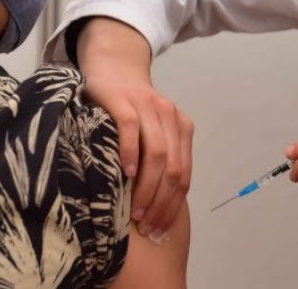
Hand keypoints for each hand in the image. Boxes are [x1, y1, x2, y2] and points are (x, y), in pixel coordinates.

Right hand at [77, 17, 193, 238]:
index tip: (161, 229)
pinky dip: (130, 154)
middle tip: (146, 226)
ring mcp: (148, 107)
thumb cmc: (130, 111)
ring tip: (135, 211)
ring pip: (157, 153)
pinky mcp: (123, 101)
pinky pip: (131, 130)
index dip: (174, 206)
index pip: (185, 175)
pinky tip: (125, 174)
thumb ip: (160, 159)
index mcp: (182, 128)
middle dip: (161, 203)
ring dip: (147, 187)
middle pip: (174, 168)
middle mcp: (170, 116)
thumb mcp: (152, 132)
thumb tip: (159, 207)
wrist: (113, 69)